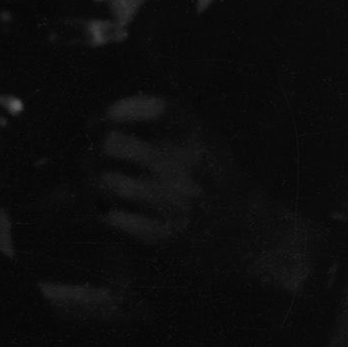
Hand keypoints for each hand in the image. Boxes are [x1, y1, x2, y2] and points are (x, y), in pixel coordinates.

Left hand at [90, 95, 314, 296]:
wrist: (256, 239)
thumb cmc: (216, 185)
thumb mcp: (204, 146)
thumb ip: (161, 130)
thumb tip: (96, 125)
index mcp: (200, 138)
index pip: (156, 107)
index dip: (121, 109)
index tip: (105, 119)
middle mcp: (190, 166)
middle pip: (113, 143)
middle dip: (93, 150)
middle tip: (92, 158)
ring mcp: (177, 202)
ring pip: (105, 182)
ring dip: (92, 185)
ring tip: (97, 187)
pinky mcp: (164, 236)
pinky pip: (110, 218)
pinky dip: (103, 213)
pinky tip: (112, 212)